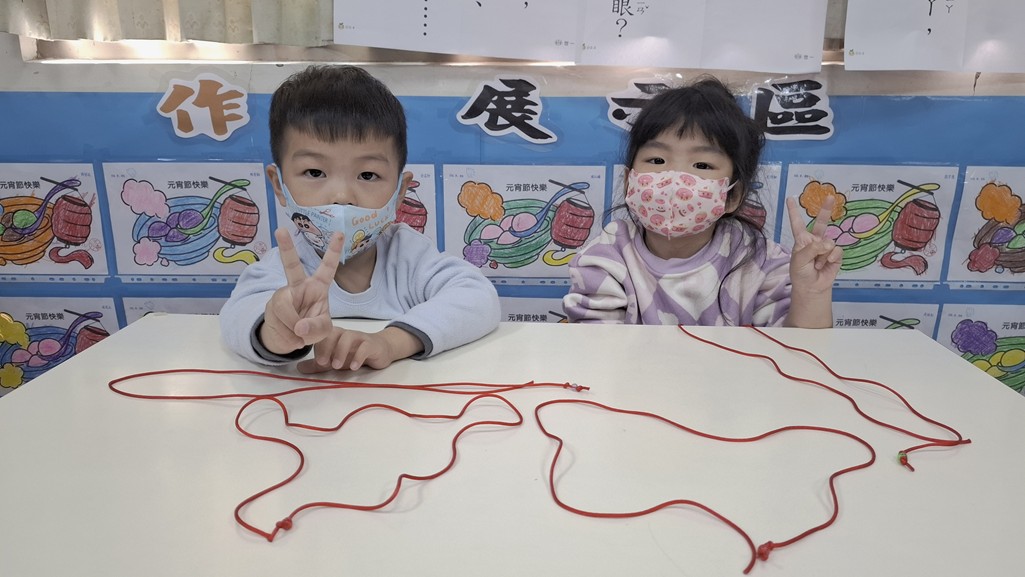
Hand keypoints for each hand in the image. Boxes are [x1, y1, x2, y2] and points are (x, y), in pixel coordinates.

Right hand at [260, 228, 343, 354]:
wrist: (288, 341)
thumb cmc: (310, 329)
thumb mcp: (323, 331)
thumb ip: (317, 328)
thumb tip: (299, 327)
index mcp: (318, 287)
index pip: (327, 267)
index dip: (334, 251)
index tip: (340, 233)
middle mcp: (298, 286)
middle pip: (291, 265)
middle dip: (286, 248)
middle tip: (280, 230)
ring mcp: (282, 295)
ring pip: (285, 308)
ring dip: (293, 327)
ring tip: (298, 336)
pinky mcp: (271, 307)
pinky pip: (279, 322)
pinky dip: (287, 336)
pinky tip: (289, 337)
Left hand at [297, 326, 422, 373]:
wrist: (380, 350)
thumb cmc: (355, 354)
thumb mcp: (334, 360)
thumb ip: (318, 364)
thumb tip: (299, 368)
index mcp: (335, 336)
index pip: (323, 336)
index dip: (318, 346)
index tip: (317, 361)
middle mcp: (346, 334)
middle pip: (334, 334)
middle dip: (327, 348)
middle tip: (324, 363)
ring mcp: (359, 337)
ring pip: (349, 337)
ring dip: (341, 351)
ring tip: (337, 366)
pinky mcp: (372, 344)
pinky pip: (365, 346)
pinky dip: (359, 356)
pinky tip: (354, 367)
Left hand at [787, 196, 842, 293]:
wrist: (812, 288)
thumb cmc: (801, 273)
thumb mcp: (800, 260)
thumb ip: (812, 249)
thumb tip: (828, 243)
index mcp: (802, 240)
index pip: (797, 223)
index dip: (793, 211)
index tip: (790, 198)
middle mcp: (814, 241)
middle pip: (821, 222)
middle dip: (826, 210)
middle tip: (830, 197)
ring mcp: (826, 247)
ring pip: (829, 242)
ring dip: (823, 254)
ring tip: (817, 264)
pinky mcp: (836, 255)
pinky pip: (837, 250)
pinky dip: (831, 258)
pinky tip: (827, 264)